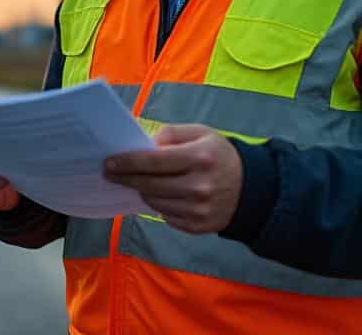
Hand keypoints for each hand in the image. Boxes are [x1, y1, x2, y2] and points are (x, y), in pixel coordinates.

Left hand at [103, 124, 242, 233]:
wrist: (252, 190)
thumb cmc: (219, 156)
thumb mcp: (201, 134)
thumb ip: (170, 135)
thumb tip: (143, 146)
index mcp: (199, 158)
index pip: (153, 161)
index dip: (127, 162)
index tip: (109, 162)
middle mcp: (199, 186)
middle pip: (149, 185)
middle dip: (126, 178)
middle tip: (109, 173)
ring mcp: (198, 210)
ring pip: (154, 202)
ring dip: (143, 191)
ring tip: (141, 182)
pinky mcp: (197, 227)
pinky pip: (165, 216)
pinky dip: (159, 205)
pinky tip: (163, 195)